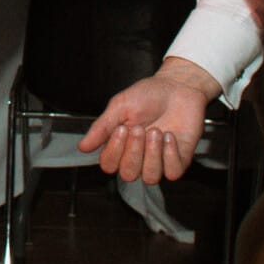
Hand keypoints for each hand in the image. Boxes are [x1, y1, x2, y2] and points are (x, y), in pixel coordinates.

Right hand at [76, 57, 217, 183]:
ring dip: (152, 153)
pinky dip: (170, 154)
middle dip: (133, 151)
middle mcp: (138, 157)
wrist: (178, 86)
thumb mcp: (120, 106)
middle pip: (128, 174)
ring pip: (150, 177)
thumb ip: (102, 127)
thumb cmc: (148, 95)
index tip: (121, 128)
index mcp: (120, 146)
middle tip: (139, 128)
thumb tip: (83, 147)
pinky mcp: (180, 160)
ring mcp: (159, 161)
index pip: (109, 165)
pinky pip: (172, 172)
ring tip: (156, 131)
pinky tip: (169, 136)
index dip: (114, 150)